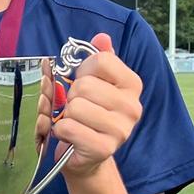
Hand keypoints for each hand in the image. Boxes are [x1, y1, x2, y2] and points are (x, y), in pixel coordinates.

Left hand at [48, 34, 142, 176]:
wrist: (87, 156)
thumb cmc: (89, 115)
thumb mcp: (96, 83)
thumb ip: (100, 59)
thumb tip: (102, 37)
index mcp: (132, 85)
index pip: (100, 60)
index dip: (83, 70)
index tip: (85, 84)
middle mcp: (132, 107)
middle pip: (85, 85)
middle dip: (71, 96)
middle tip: (77, 108)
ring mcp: (121, 129)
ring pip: (75, 106)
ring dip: (66, 115)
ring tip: (76, 122)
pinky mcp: (104, 148)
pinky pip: (68, 127)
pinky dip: (61, 130)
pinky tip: (71, 135)